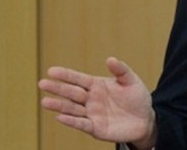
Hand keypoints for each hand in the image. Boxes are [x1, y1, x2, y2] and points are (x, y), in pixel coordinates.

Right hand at [38, 57, 156, 148]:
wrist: (145, 120)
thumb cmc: (137, 98)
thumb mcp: (131, 81)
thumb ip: (121, 70)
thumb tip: (110, 59)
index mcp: (97, 85)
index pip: (78, 79)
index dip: (65, 75)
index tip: (51, 70)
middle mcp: (91, 99)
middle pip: (71, 93)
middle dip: (57, 88)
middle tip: (42, 83)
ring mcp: (91, 114)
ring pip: (72, 109)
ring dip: (59, 106)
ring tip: (45, 101)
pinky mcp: (95, 128)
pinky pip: (82, 124)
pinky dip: (71, 121)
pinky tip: (60, 117)